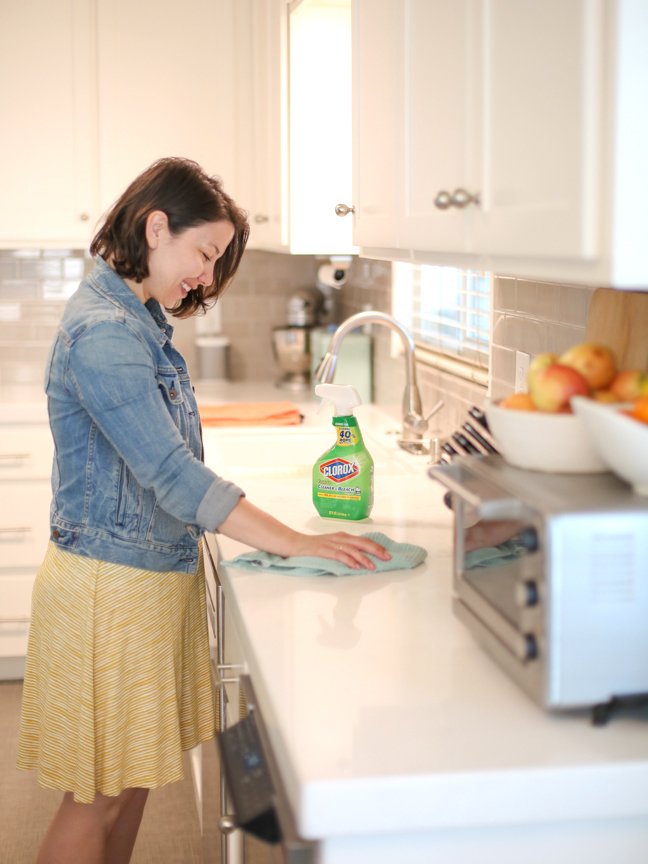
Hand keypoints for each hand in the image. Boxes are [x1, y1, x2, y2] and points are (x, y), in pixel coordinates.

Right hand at [218, 499, 389, 568]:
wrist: (292, 544)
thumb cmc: (312, 548)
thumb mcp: (331, 547)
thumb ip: (345, 551)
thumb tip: (362, 561)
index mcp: (342, 536)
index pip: (363, 541)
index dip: (376, 546)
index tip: (388, 553)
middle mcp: (338, 537)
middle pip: (361, 542)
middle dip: (376, 550)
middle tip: (387, 558)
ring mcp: (330, 543)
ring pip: (351, 549)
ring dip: (364, 558)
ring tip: (373, 566)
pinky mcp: (322, 550)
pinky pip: (338, 554)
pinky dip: (348, 560)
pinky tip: (355, 566)